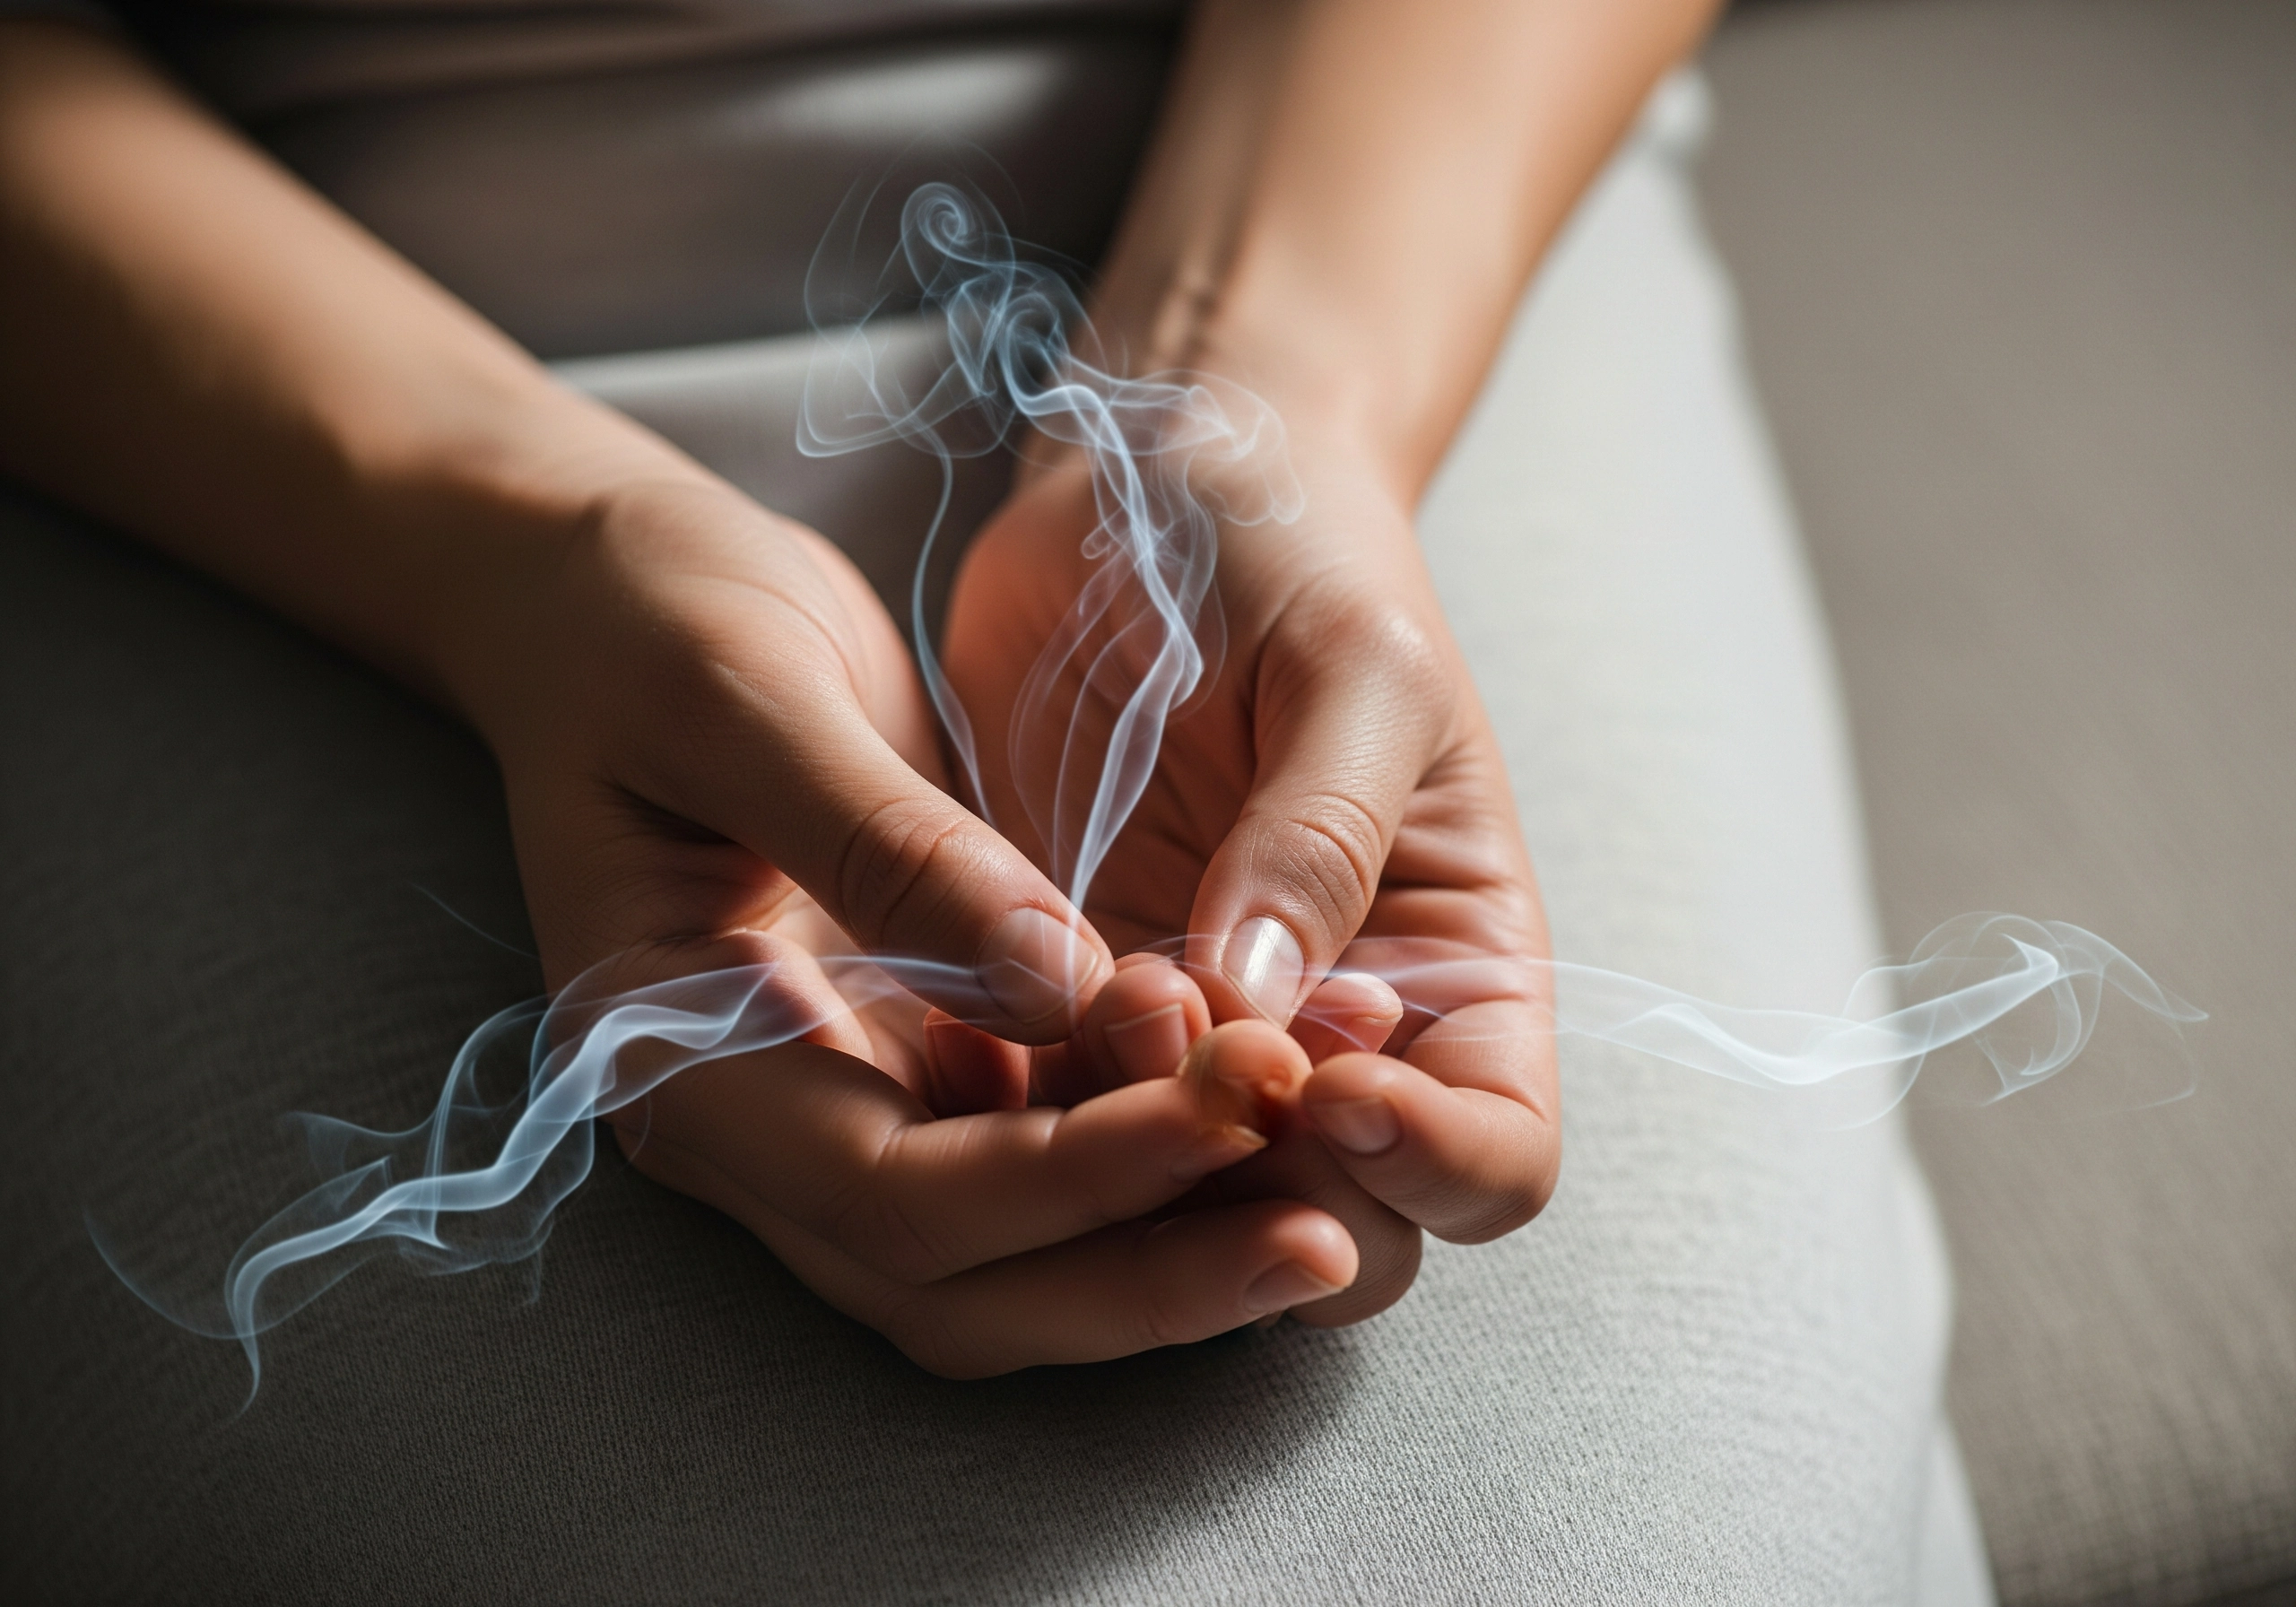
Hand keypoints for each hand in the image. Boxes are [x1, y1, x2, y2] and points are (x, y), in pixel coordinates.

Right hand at [448, 474, 1357, 1374]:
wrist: (605, 592)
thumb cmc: (647, 625)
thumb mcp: (747, 700)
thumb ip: (891, 850)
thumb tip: (1063, 987)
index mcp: (676, 1052)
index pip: (888, 1194)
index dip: (1066, 1181)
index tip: (1232, 1113)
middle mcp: (750, 1117)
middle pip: (959, 1278)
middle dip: (1139, 1273)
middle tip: (1322, 1246)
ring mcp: (828, 1091)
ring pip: (1006, 1248)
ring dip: (1158, 1236)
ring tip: (1325, 1201)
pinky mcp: (904, 1046)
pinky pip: (1032, 1146)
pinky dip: (1140, 1152)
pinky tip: (1254, 1110)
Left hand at [943, 434, 1561, 1324]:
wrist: (1145, 483)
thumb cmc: (1291, 549)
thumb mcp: (1349, 668)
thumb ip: (1321, 838)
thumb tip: (1269, 1007)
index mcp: (1457, 963)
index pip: (1493, 1157)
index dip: (1427, 1159)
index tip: (1324, 1069)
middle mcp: (1343, 1030)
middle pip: (1344, 1223)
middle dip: (1261, 1172)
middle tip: (1177, 1024)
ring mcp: (1200, 1029)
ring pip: (1182, 1197)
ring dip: (1125, 1143)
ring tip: (1081, 995)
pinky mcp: (1074, 997)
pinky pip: (1053, 1114)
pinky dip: (1017, 1105)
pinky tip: (972, 1025)